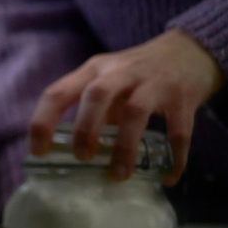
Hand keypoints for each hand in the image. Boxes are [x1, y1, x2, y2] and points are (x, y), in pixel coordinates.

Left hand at [28, 29, 223, 184]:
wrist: (189, 51)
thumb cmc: (136, 75)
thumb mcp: (106, 81)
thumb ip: (88, 110)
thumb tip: (66, 155)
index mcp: (93, 70)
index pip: (57, 92)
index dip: (42, 122)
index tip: (38, 151)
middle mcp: (121, 72)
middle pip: (96, 95)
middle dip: (85, 129)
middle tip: (82, 158)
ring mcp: (154, 82)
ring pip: (135, 112)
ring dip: (124, 146)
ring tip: (119, 174)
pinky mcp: (183, 97)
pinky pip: (178, 130)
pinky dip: (173, 156)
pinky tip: (167, 176)